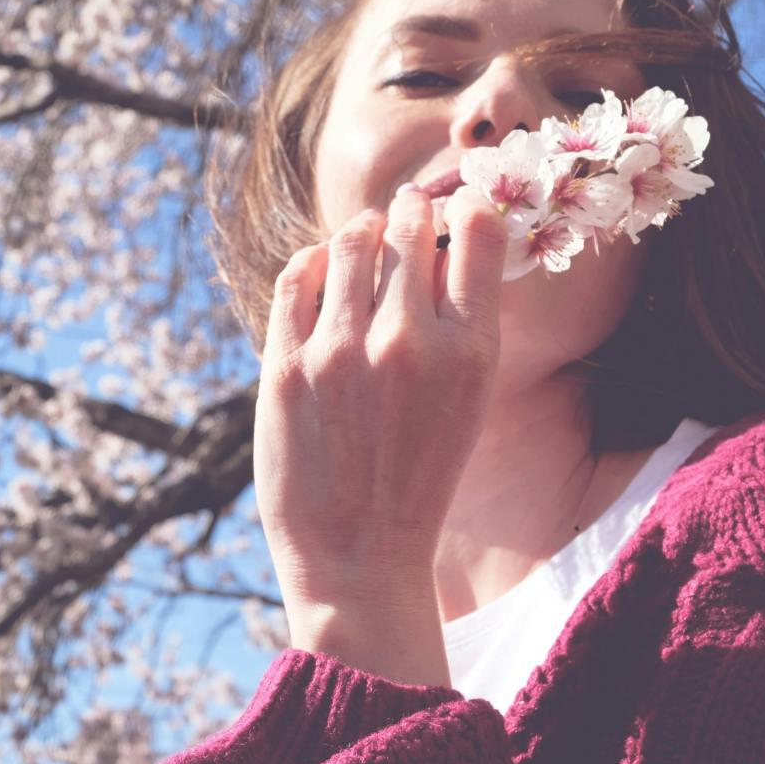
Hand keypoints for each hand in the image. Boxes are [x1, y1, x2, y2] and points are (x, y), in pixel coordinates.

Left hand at [255, 182, 508, 632]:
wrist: (359, 556)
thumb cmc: (419, 478)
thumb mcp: (468, 403)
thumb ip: (461, 326)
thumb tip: (446, 243)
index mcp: (471, 353)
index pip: (479, 235)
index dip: (468, 209)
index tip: (459, 207)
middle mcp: (409, 341)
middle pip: (411, 229)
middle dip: (412, 210)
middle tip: (408, 208)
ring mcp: (341, 351)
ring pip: (352, 243)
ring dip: (362, 230)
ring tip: (366, 233)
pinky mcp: (286, 366)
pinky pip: (297, 277)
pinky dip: (313, 261)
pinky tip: (321, 267)